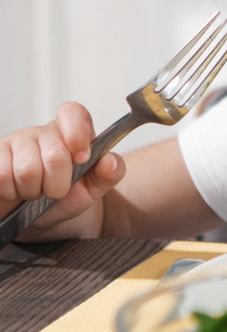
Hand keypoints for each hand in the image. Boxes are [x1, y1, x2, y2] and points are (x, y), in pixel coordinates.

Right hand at [0, 102, 125, 239]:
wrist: (37, 218)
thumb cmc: (67, 197)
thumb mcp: (94, 188)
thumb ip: (110, 173)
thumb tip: (110, 161)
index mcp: (73, 132)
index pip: (72, 113)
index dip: (77, 134)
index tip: (82, 159)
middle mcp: (44, 132)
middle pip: (54, 154)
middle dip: (58, 184)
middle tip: (55, 190)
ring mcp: (16, 142)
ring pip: (26, 169)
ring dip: (33, 191)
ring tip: (35, 191)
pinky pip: (2, 176)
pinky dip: (11, 192)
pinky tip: (16, 190)